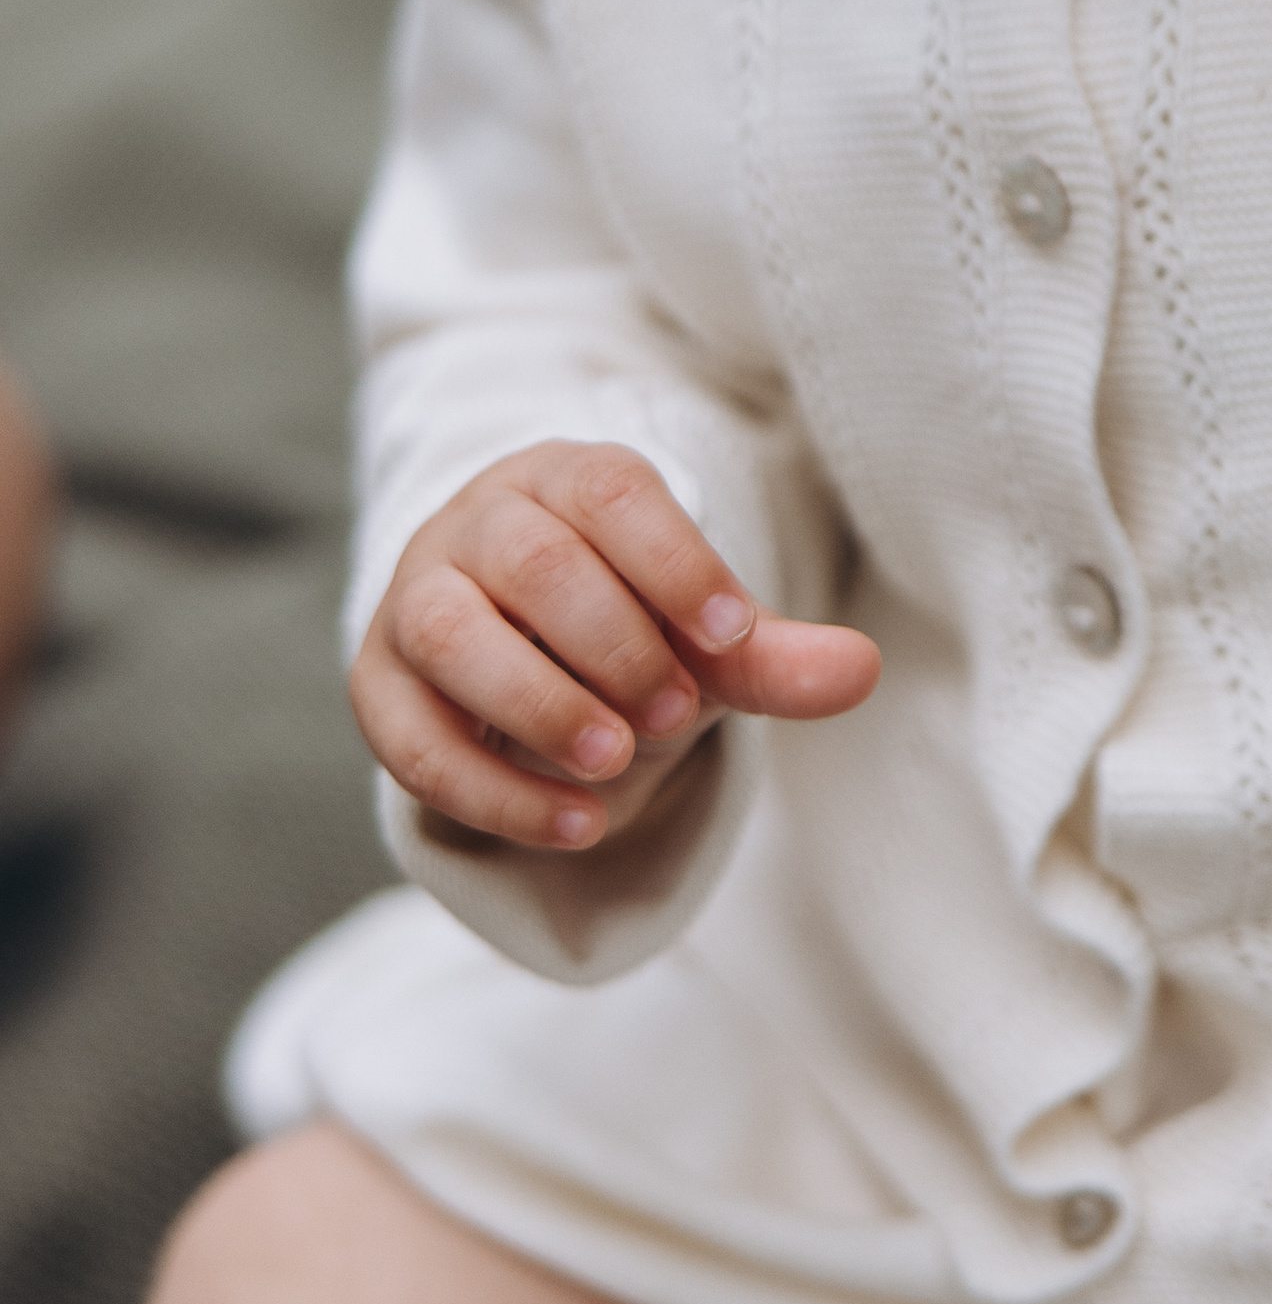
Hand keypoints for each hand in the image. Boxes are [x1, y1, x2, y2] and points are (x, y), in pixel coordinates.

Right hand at [351, 441, 879, 850]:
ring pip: (449, 631)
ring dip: (536, 702)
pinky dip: (489, 788)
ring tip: (616, 764)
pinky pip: (409, 736)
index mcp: (570, 479)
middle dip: (611, 641)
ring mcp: (416, 597)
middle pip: (534, 560)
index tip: (734, 634)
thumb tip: (862, 671)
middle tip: (675, 713)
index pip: (615, 494)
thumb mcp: (701, 635)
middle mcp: (484, 522)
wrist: (523, 651)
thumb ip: (768, 653)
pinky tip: (574, 824)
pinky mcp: (378, 687)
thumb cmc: (628, 623)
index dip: (676, 563)